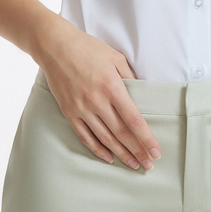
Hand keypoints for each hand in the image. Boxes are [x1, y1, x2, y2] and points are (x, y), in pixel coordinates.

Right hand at [37, 16, 160, 170]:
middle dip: (138, 151)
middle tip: (149, 165)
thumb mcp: (115, 58)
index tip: (156, 151)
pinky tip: (109, 157)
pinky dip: (97, 149)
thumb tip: (143, 95)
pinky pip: (85, 136)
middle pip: (121, 134)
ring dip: (121, 154)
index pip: (134, 120)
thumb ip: (131, 77)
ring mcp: (81, 109)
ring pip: (105, 138)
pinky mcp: (69, 112)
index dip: (146, 138)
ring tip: (133, 164)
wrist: (55, 46)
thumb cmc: (88, 48)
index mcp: (112, 87)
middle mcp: (97, 102)